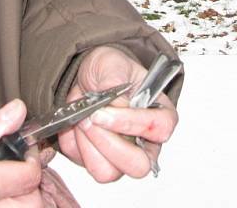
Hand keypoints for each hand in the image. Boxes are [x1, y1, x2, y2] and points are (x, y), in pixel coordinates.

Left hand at [57, 46, 178, 182]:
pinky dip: (75, 145)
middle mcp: (145, 141)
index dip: (132, 123)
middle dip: (109, 144)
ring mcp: (122, 155)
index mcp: (161, 114)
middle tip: (91, 119)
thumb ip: (115, 81)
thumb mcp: (113, 63)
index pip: (159, 129)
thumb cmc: (110, 69)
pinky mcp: (99, 161)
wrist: (88, 76)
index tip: (104, 111)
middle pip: (138, 165)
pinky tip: (77, 125)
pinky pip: (84, 165)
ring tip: (82, 119)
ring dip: (89, 145)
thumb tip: (114, 106)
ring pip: (108, 172)